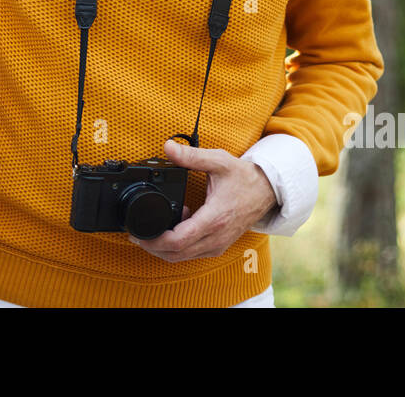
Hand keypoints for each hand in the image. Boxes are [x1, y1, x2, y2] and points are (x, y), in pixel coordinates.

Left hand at [130, 139, 278, 262]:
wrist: (268, 191)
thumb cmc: (244, 177)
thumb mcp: (218, 161)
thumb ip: (191, 156)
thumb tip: (167, 147)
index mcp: (214, 218)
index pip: (178, 241)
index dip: (155, 241)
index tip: (139, 233)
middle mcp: (216, 237)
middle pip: (176, 255)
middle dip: (153, 247)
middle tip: (137, 235)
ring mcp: (218, 244)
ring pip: (183, 258)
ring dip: (164, 248)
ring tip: (154, 229)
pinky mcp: (219, 246)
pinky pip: (192, 254)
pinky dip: (178, 247)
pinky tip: (176, 228)